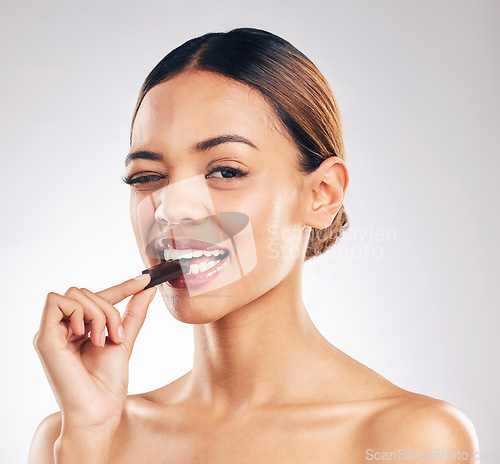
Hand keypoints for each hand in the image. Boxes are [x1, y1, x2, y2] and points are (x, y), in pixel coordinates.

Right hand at [33, 274, 155, 430]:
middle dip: (108, 309)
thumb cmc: (107, 384)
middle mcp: (62, 329)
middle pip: (85, 292)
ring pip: (75, 294)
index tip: (145, 280)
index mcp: (78, 330)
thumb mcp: (124, 340)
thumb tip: (148, 289)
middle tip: (115, 336)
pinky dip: (78, 312)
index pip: (97, 298)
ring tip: (102, 340)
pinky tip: (86, 335)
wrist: (98, 411)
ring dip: (98, 313)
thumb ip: (133, 314)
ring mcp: (52, 333)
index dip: (122, 287)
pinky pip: (56, 301)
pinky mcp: (44, 338)